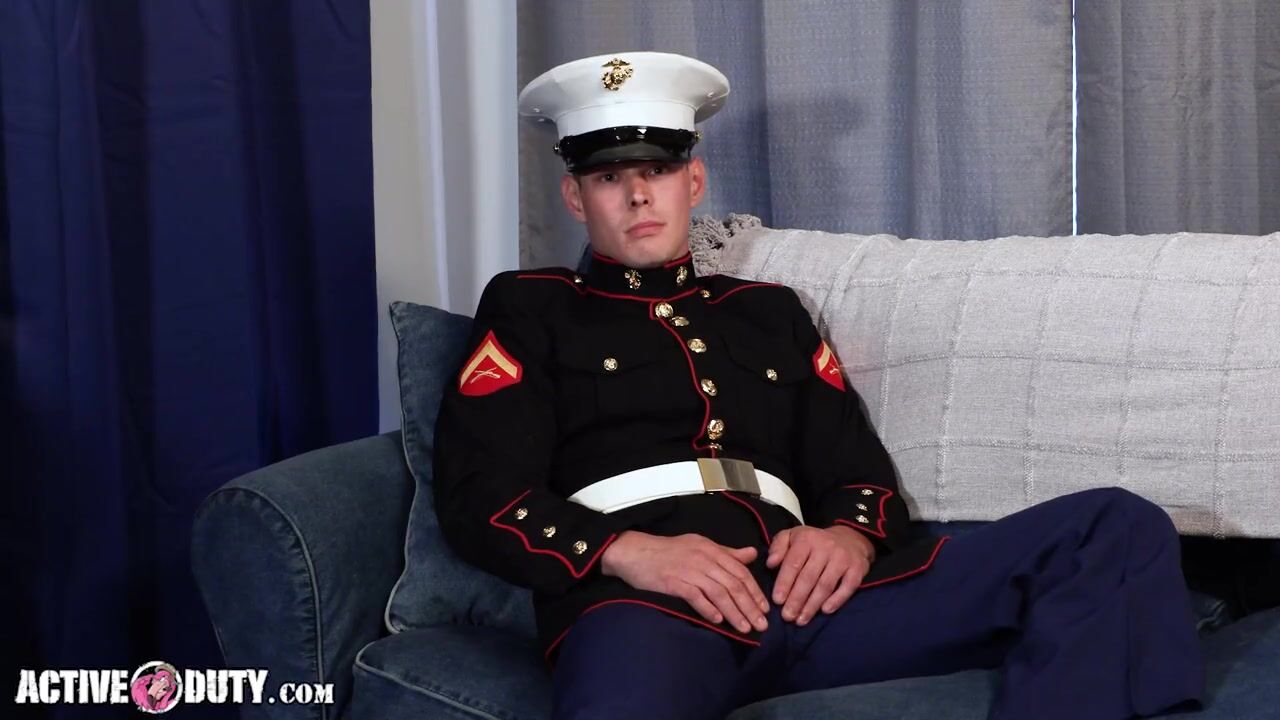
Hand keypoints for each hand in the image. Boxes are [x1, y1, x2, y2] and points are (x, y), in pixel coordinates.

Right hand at [601, 531, 769, 632]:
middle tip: (762, 625)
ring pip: (718, 592)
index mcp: (711, 549)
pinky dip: (708, 609)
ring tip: (745, 628)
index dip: (754, 591)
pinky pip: (696, 597)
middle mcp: (703, 558)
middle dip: (750, 606)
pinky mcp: (674, 582)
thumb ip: (726, 552)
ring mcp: (688, 570)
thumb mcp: (700, 545)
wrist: (635, 552)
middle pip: (733, 584)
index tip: (764, 608)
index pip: (740, 571)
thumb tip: (752, 554)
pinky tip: (718, 621)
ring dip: (734, 612)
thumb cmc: (668, 551)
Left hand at [766, 525, 873, 624]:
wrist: (849, 538)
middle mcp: (825, 547)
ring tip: (801, 620)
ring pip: (825, 585)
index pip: (793, 563)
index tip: (777, 601)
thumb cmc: (813, 542)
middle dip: (796, 599)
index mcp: (806, 539)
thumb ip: (778, 547)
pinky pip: (847, 587)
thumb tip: (770, 563)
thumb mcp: (792, 536)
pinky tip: (825, 611)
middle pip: (808, 577)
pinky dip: (836, 600)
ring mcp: (843, 558)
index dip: (784, 583)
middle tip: (787, 616)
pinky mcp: (857, 568)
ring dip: (812, 605)